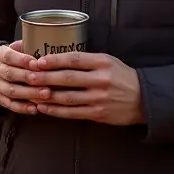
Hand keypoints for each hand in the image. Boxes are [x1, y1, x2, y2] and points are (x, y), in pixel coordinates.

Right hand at [0, 40, 51, 113]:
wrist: (3, 69)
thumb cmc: (20, 57)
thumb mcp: (22, 48)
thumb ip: (32, 48)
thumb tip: (49, 49)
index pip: (9, 56)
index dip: (23, 60)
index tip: (38, 64)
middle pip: (10, 74)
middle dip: (29, 79)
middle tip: (46, 82)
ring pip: (11, 91)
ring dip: (29, 94)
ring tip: (46, 96)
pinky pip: (9, 104)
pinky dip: (22, 107)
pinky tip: (35, 109)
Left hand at [26, 51, 144, 124]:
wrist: (144, 99)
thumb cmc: (121, 76)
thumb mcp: (108, 61)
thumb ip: (86, 60)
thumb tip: (56, 59)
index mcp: (103, 63)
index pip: (74, 59)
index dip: (55, 60)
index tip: (39, 61)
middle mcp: (101, 80)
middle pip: (67, 78)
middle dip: (45, 77)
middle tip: (29, 76)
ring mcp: (100, 98)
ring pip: (67, 97)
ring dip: (47, 96)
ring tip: (31, 92)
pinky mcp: (99, 114)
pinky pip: (73, 113)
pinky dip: (56, 111)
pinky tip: (44, 108)